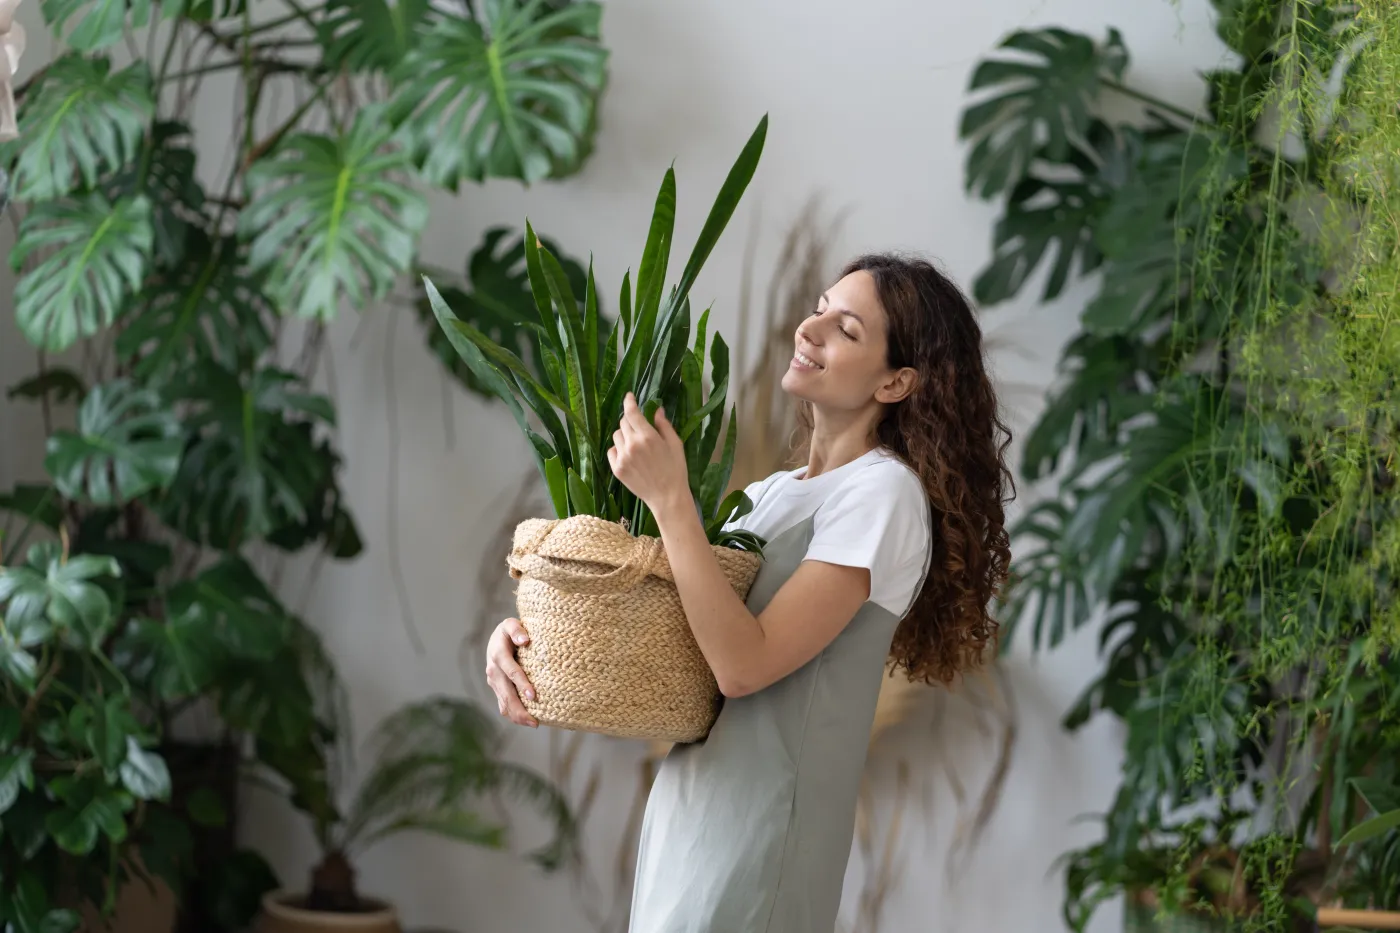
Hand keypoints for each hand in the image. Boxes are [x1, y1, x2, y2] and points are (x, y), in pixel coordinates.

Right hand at [485, 617, 537, 727]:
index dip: (521, 684)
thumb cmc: (509, 631)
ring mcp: (493, 682)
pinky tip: (525, 720)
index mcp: (498, 655)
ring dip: (517, 715)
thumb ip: (517, 630)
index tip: (533, 696)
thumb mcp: (511, 624)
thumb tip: (524, 640)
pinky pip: (503, 705)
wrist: (497, 638)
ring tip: (533, 724)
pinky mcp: (496, 688)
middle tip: (535, 722)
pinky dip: (512, 714)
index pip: (511, 672)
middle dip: (519, 709)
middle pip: (506, 694)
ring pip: (503, 703)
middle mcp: (493, 670)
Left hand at [608, 393, 689, 518]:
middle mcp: (632, 445)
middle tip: (640, 429)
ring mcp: (622, 457)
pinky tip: (629, 455)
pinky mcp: (617, 469)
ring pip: (616, 436)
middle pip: (623, 423)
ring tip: (636, 445)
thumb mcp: (675, 444)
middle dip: (630, 422)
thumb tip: (657, 410)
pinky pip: (612, 450)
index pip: (632, 413)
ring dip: (624, 436)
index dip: (629, 402)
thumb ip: (664, 425)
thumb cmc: (676, 469)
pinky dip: (618, 449)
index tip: (629, 396)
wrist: (667, 497)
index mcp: (648, 436)